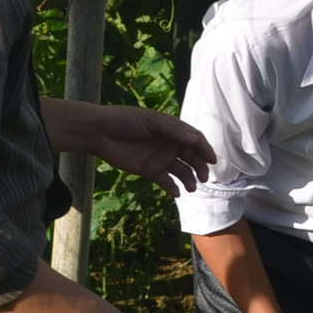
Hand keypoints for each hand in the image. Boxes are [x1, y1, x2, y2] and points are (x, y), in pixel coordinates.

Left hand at [52, 101, 216, 195]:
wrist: (100, 132)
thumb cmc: (125, 120)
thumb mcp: (151, 121)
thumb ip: (174, 130)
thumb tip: (196, 140)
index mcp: (172, 129)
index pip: (194, 140)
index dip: (205, 149)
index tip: (212, 160)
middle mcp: (169, 144)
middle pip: (191, 156)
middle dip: (200, 167)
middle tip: (203, 177)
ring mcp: (160, 158)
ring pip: (181, 170)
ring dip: (189, 179)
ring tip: (191, 188)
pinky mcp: (149, 170)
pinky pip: (166, 181)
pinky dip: (172, 187)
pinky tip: (176, 193)